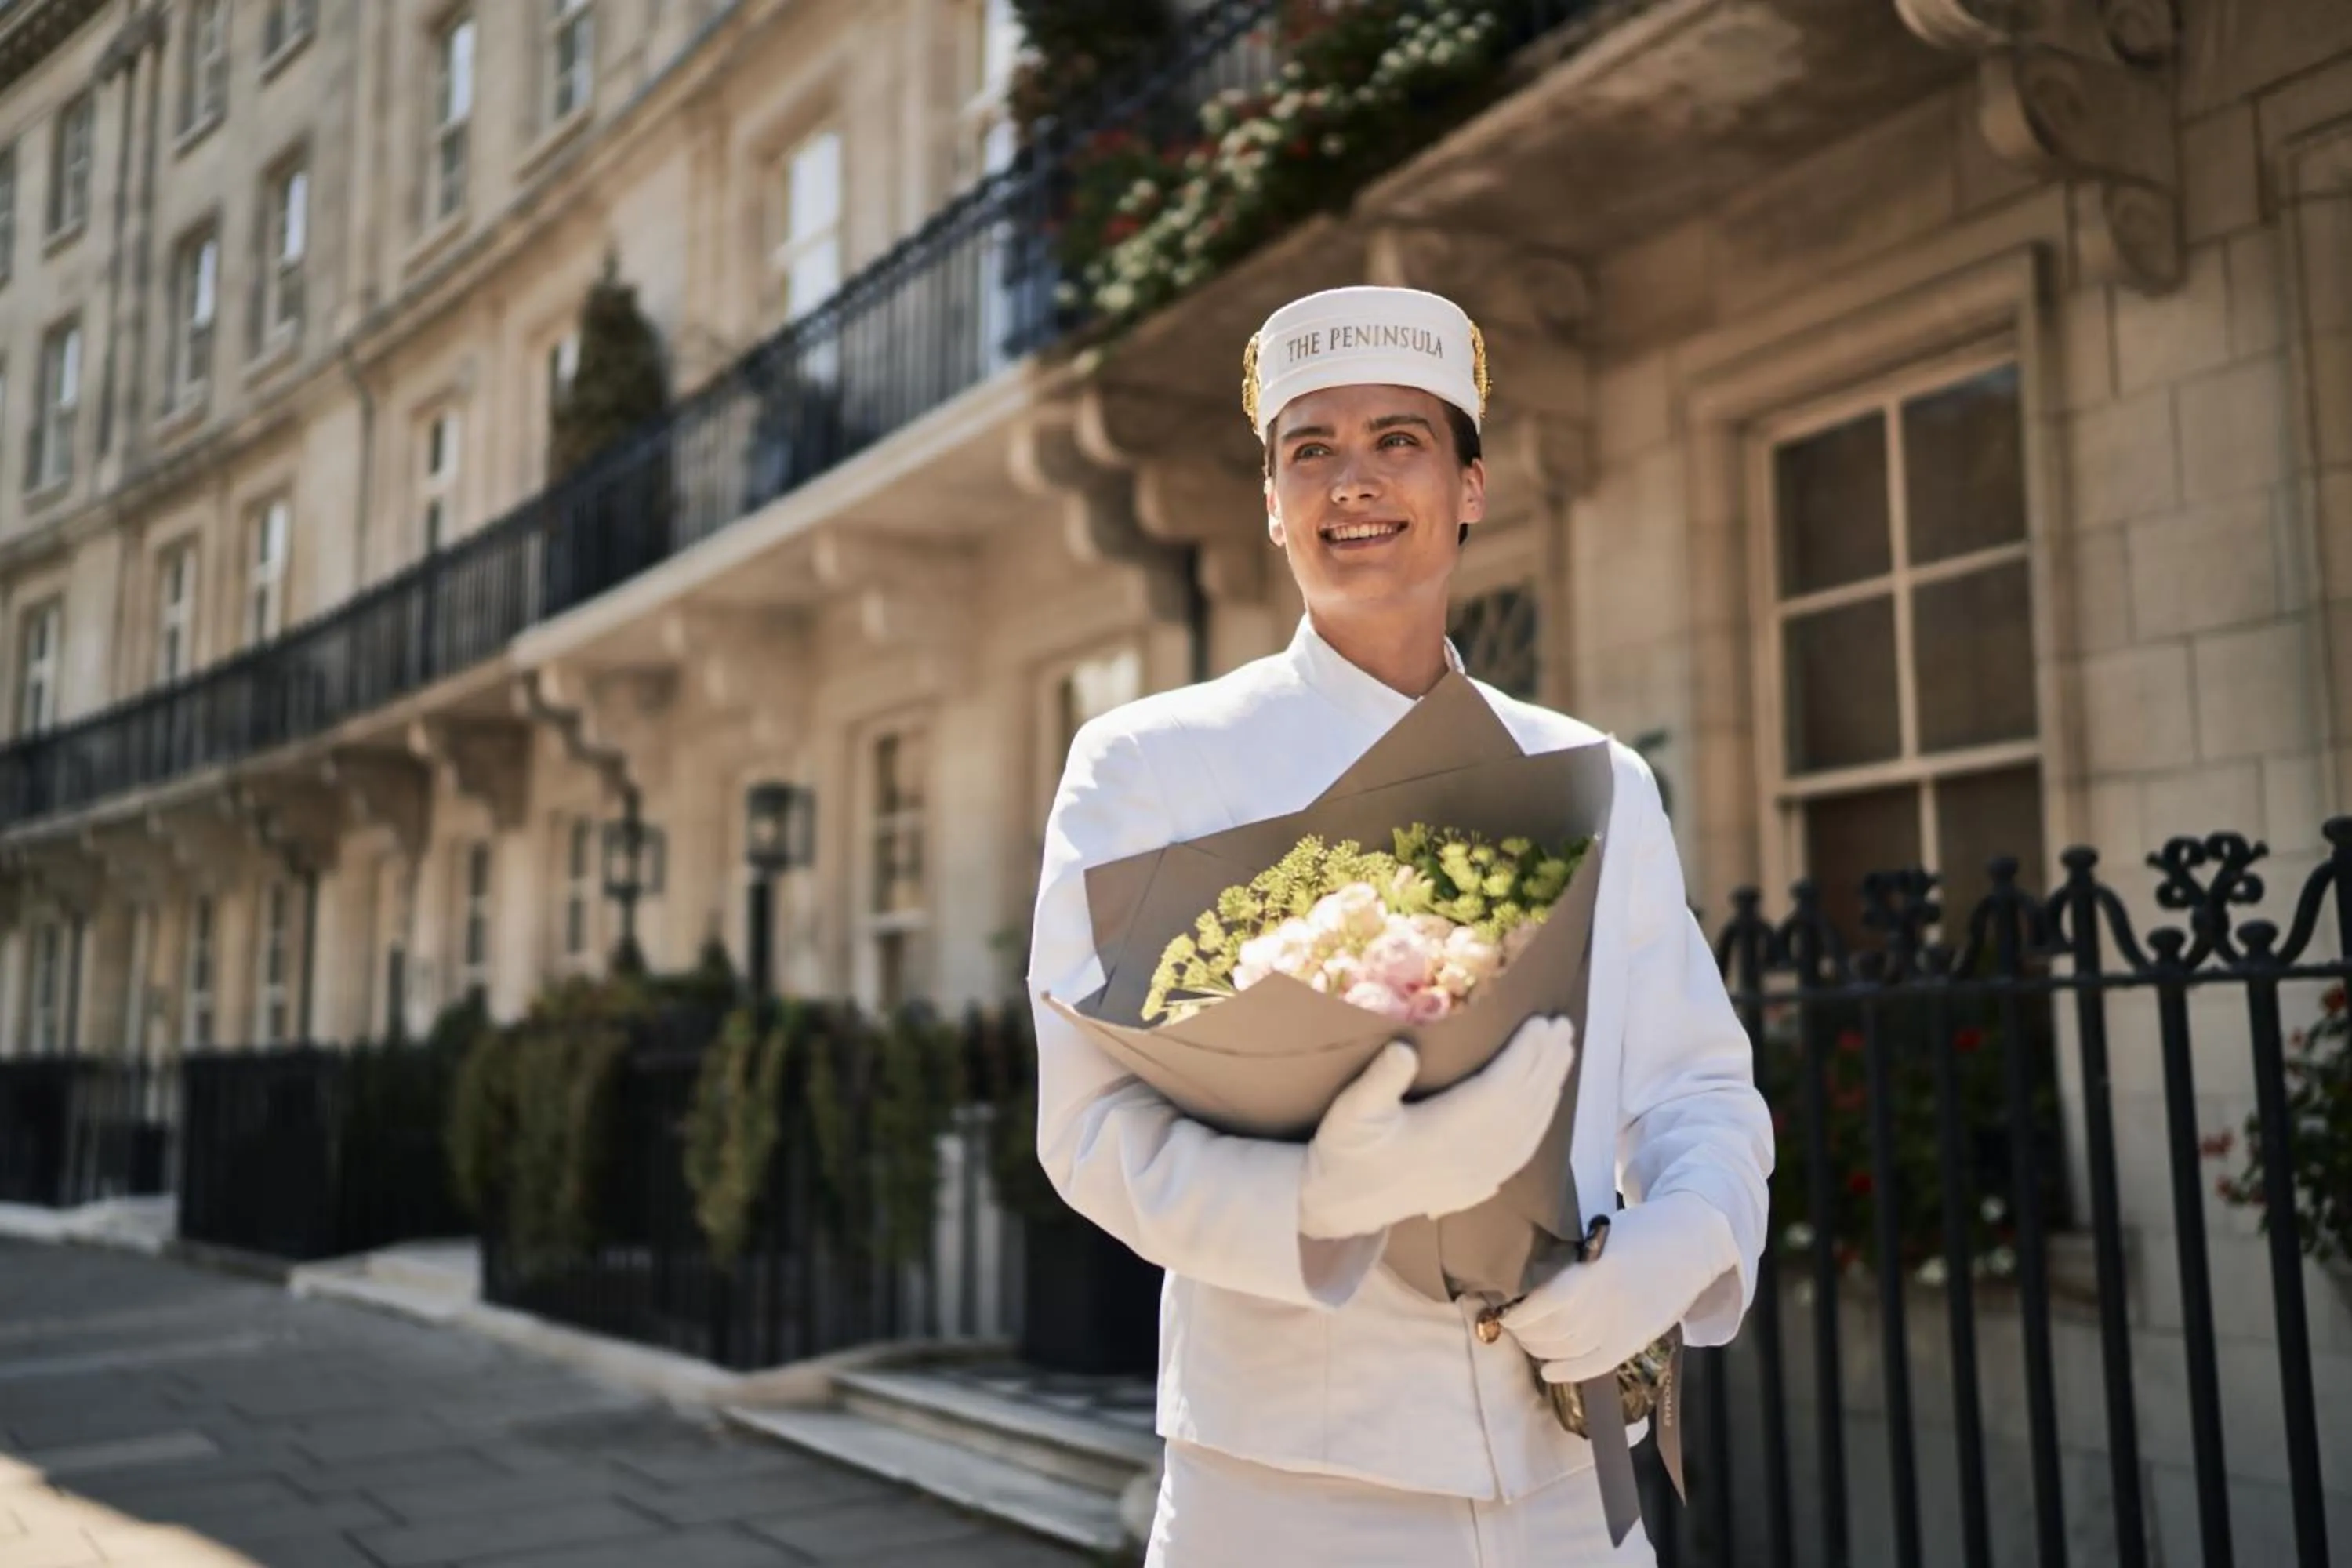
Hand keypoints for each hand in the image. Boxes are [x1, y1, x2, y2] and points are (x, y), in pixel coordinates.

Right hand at [1297, 1015, 1577, 1240]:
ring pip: (1528, 1129)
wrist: (1340, 1205)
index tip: (1541, 1022)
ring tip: (1563, 1054)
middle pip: (1523, 1104)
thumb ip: (1378, 1081)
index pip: (1499, 1088)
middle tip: (1563, 1027)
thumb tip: (1404, 1049)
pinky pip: (1522, 1152)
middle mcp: (1470, 1156)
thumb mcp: (1351, 1111)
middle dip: (1546, 1063)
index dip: (1525, 1055)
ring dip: (1550, 1089)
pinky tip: (1547, 1104)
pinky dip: (1540, 1123)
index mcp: (1444, 1133)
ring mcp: (1478, 1175)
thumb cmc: (1344, 1150)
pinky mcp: (1477, 1186)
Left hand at [1500, 1190, 1737, 1384]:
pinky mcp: (1635, 1340)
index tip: (1502, 1308)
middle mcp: (1605, 1301)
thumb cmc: (1634, 1231)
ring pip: (1569, 1350)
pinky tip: (1548, 1370)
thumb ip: (1564, 1258)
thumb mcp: (1594, 1233)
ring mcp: (1622, 1324)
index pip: (1545, 1302)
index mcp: (1592, 1269)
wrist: (1689, 1242)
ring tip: (1529, 1340)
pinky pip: (1595, 1365)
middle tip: (1511, 1324)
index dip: (1519, 1312)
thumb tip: (1520, 1277)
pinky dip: (1567, 1372)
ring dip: (1540, 1350)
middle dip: (1524, 1332)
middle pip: (1552, 1330)